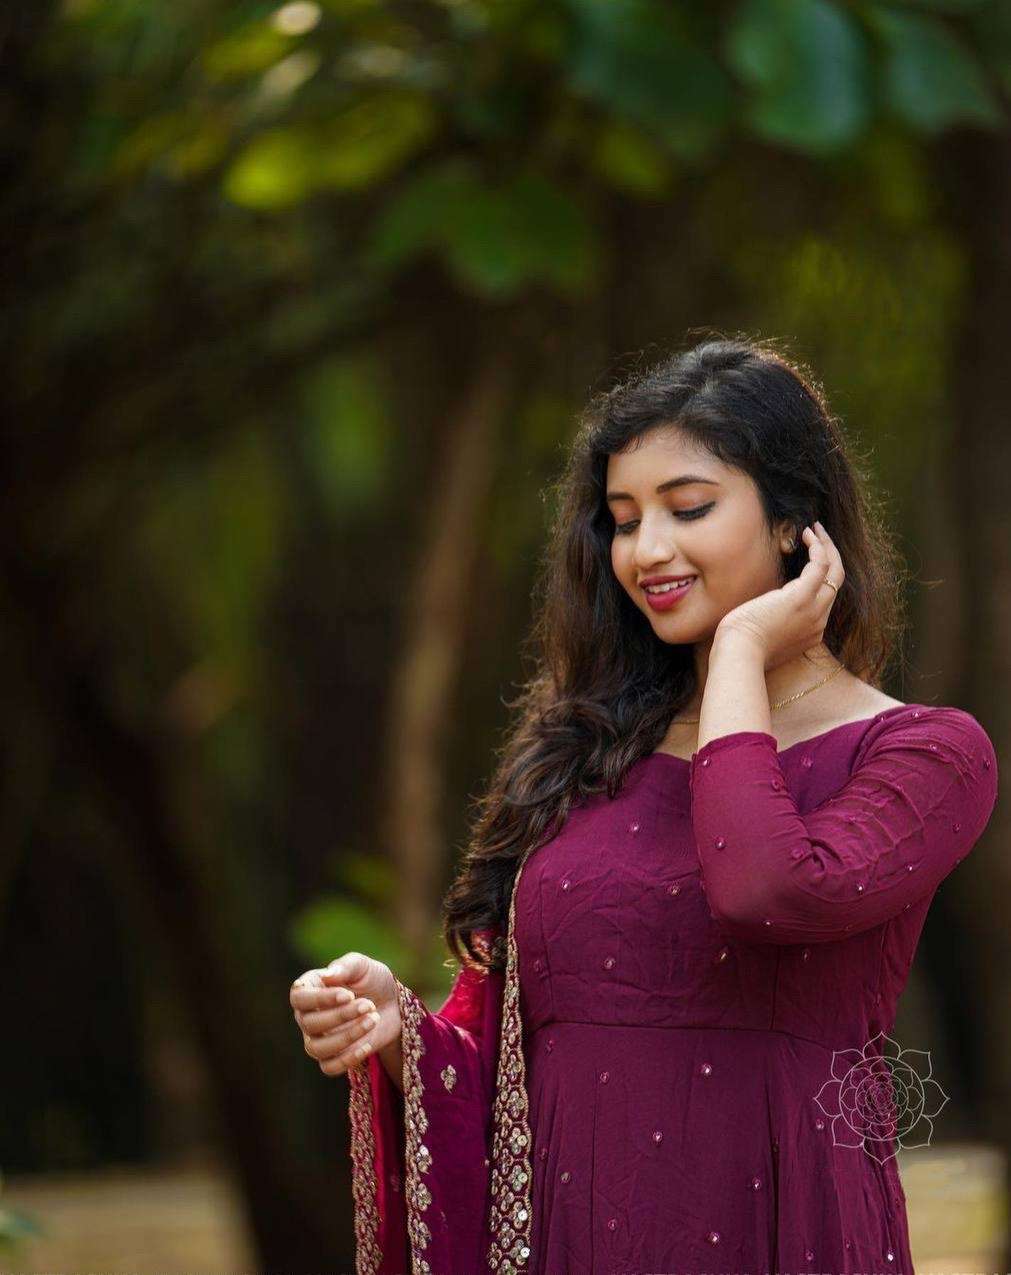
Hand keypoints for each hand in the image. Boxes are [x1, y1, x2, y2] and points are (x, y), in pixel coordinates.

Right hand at [290, 951, 400, 1077]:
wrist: (392, 1004)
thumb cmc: (372, 980)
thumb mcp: (363, 967)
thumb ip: (346, 966)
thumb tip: (328, 975)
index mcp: (309, 988)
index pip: (299, 998)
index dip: (320, 999)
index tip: (349, 995)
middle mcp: (307, 1015)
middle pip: (309, 1024)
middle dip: (341, 1016)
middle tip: (368, 1004)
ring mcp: (318, 1038)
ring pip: (317, 1048)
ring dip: (347, 1037)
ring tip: (373, 1019)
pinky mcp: (333, 1056)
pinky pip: (329, 1067)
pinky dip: (348, 1059)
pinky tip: (367, 1044)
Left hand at [714, 521, 844, 670]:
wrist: (738, 656)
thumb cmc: (740, 648)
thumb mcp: (763, 635)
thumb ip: (772, 622)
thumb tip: (762, 607)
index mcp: (811, 633)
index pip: (825, 599)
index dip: (822, 576)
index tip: (810, 559)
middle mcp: (819, 622)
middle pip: (836, 582)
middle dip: (831, 556)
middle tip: (819, 536)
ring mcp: (814, 610)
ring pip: (835, 570)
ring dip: (827, 546)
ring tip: (814, 529)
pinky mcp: (801, 597)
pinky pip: (821, 565)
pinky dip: (817, 547)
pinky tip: (806, 533)